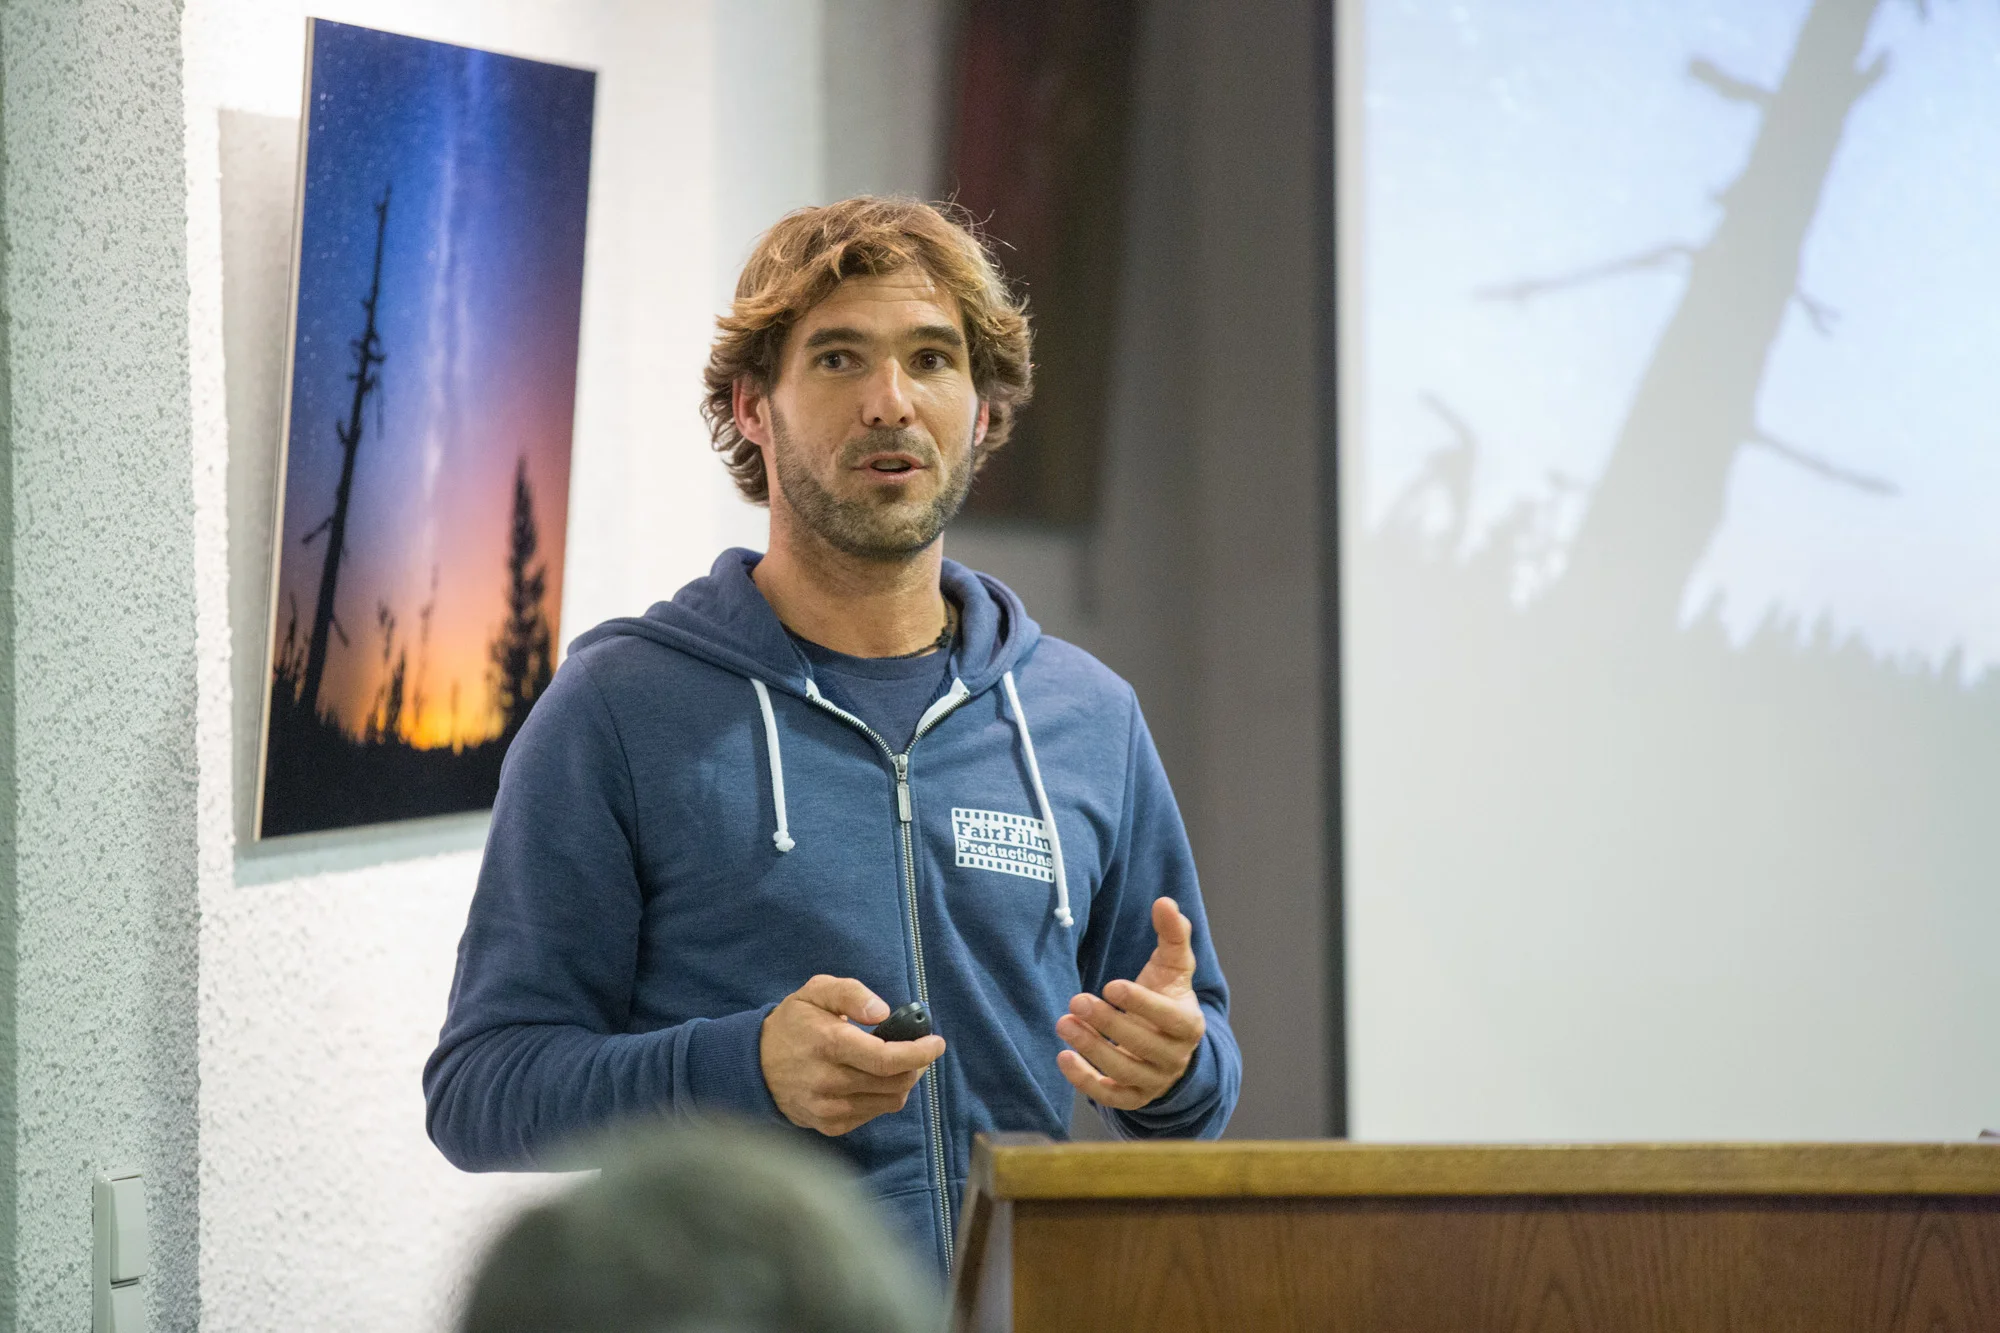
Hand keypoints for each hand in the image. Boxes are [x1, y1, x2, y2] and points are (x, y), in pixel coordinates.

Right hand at [760, 975, 945, 1135]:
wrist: (754, 1065)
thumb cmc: (793, 1024)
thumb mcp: (816, 991)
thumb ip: (852, 994)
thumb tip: (883, 1012)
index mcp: (830, 1044)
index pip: (888, 1059)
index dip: (920, 1052)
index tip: (936, 1043)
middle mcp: (830, 1081)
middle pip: (895, 1082)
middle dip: (916, 1065)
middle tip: (918, 1049)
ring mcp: (829, 1108)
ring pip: (889, 1101)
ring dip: (903, 1081)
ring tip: (897, 1063)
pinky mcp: (829, 1126)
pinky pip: (873, 1113)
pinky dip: (883, 1096)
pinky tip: (872, 1079)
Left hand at [1056, 897, 1205, 1110]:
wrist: (1167, 1042)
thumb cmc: (1166, 996)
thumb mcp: (1173, 965)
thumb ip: (1172, 934)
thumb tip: (1164, 902)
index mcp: (1188, 1024)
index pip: (1169, 1017)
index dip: (1141, 1003)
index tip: (1110, 985)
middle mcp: (1175, 1057)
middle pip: (1142, 1045)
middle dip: (1107, 1023)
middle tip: (1076, 1000)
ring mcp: (1154, 1081)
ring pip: (1123, 1071)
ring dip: (1091, 1048)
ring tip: (1063, 1023)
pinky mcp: (1133, 1097)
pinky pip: (1111, 1097)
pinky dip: (1085, 1081)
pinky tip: (1063, 1058)